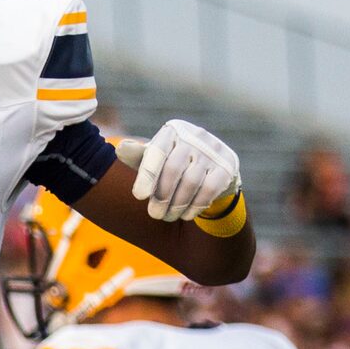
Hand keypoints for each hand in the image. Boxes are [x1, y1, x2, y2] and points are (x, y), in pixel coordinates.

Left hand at [119, 121, 238, 223]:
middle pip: (173, 169)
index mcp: (173, 131)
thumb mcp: (152, 158)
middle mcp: (195, 136)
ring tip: (167, 216)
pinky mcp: (227, 166)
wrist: (208, 169)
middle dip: (161, 196)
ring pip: (191, 182)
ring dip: (177, 205)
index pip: (156, 152)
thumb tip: (122, 148)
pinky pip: (209, 189)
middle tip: (154, 214)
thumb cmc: (170, 163)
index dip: (147, 176)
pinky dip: (195, 206)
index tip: (139, 196)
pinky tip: (186, 215)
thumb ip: (138, 155)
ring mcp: (213, 150)